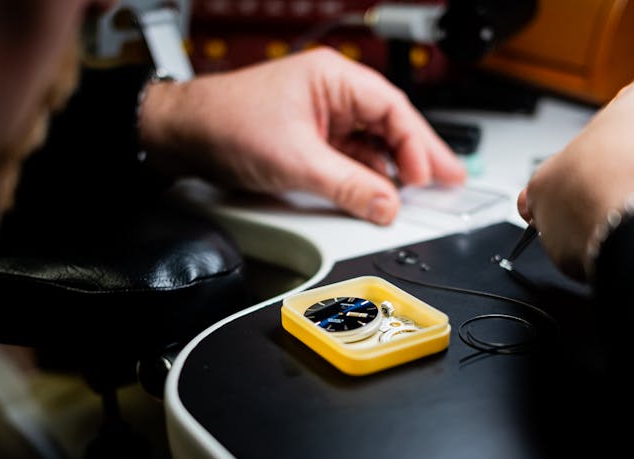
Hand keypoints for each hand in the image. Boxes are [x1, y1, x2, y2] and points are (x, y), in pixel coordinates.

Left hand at [138, 48, 464, 223]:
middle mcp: (332, 95)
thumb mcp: (295, 161)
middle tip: (451, 180)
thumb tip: (385, 204)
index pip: (392, 109)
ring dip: (392, 170)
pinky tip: (380, 194)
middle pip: (389, 126)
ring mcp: (322, 119)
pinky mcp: (310, 141)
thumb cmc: (226, 123)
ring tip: (420, 194)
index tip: (428, 176)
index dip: (416, 144)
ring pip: (370, 145)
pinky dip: (366, 177)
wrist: (182, 135)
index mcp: (334, 79)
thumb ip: (346, 186)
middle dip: (418, 156)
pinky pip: (349, 159)